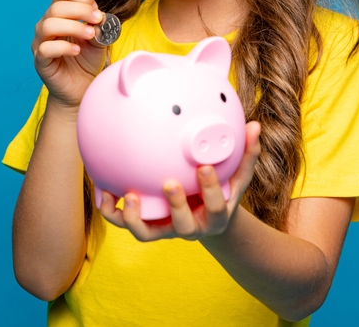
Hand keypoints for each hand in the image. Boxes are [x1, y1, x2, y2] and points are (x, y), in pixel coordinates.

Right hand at [31, 0, 108, 107]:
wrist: (81, 87)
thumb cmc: (87, 60)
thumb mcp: (98, 40)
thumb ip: (98, 27)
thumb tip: (99, 18)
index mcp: (60, 14)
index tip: (96, 10)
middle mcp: (47, 24)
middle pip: (56, 6)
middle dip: (80, 10)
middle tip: (97, 20)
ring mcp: (40, 42)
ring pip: (49, 25)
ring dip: (73, 27)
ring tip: (89, 35)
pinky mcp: (40, 60)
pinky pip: (45, 48)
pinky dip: (64, 47)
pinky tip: (77, 51)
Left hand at [99, 121, 261, 240]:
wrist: (207, 218)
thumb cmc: (222, 189)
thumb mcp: (237, 174)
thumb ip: (246, 152)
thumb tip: (254, 125)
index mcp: (216, 215)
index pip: (216, 207)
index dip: (210, 190)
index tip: (204, 167)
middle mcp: (191, 227)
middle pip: (184, 226)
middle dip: (177, 206)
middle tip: (169, 183)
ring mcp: (166, 229)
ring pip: (147, 234)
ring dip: (136, 217)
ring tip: (129, 195)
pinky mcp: (147, 225)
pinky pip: (125, 223)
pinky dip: (112, 210)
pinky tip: (104, 190)